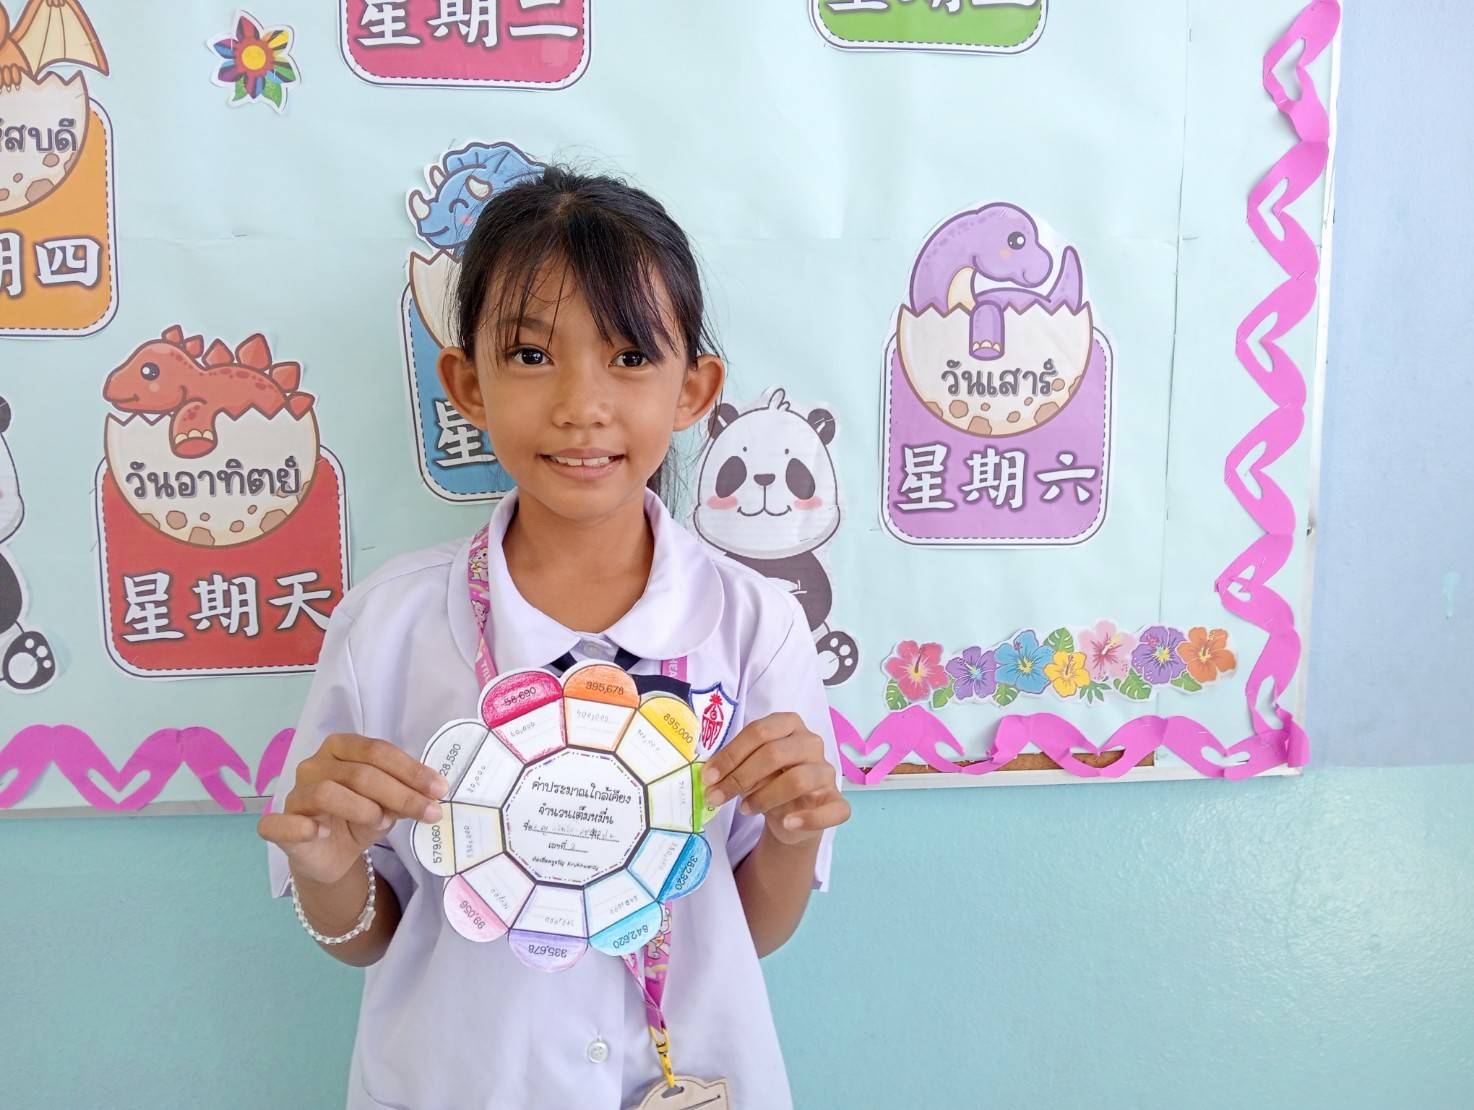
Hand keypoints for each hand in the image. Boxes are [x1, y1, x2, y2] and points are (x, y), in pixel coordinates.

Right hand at [256, 733, 448, 885]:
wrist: (331, 855)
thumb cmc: (359, 818)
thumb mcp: (388, 805)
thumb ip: (401, 796)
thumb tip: (428, 796)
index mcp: (341, 748)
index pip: (377, 751)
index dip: (411, 770)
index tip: (439, 789)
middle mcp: (314, 764)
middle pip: (360, 773)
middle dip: (401, 793)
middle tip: (430, 812)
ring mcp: (295, 794)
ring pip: (328, 792)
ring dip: (363, 808)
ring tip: (383, 823)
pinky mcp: (279, 825)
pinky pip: (281, 823)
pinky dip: (302, 827)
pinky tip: (321, 832)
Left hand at [700, 712, 849, 845]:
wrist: (790, 815)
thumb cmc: (767, 781)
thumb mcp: (748, 768)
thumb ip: (734, 766)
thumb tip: (710, 776)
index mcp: (789, 725)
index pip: (759, 731)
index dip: (731, 754)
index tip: (708, 777)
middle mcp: (812, 743)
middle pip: (775, 753)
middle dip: (740, 777)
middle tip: (716, 797)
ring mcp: (826, 772)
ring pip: (798, 779)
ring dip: (764, 797)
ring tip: (745, 809)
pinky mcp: (837, 801)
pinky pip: (831, 810)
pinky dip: (808, 819)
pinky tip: (787, 823)